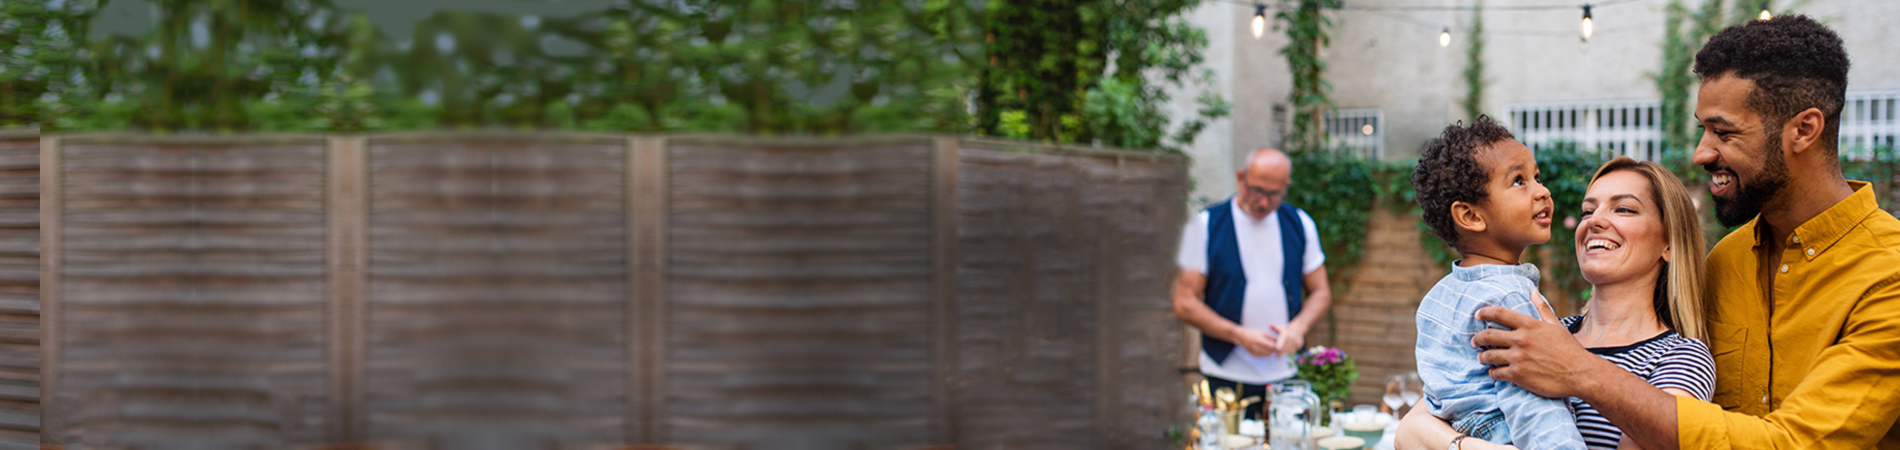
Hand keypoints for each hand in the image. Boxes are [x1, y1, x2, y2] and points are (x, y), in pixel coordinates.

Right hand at [1233, 327, 1277, 356]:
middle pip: (1270, 352)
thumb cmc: (1253, 333)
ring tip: (1271, 348)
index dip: (1277, 346)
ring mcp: (1254, 352)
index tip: (1280, 345)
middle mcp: (1256, 347)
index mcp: (1259, 340)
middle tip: (1277, 347)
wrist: (1242, 337)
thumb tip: (1279, 342)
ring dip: (1270, 352)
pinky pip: (1263, 356)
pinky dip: (1265, 354)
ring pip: (1267, 355)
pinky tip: (1265, 349)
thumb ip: (1271, 338)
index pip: (1272, 346)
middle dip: (1274, 350)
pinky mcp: (1253, 355)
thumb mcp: (1263, 333)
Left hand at [1268, 323, 1304, 356]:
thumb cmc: (1285, 330)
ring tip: (1280, 351)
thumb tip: (1269, 324)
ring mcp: (1296, 341)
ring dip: (1285, 352)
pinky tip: (1287, 349)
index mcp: (1286, 334)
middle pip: (1285, 348)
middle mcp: (1292, 337)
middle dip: (1280, 353)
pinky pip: (1293, 350)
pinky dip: (1289, 351)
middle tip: (1276, 356)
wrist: (1297, 329)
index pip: (1282, 342)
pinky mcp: (1300, 344)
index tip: (1277, 351)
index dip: (1280, 346)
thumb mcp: (1279, 328)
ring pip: (1289, 350)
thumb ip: (1274, 328)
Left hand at [1471, 305, 1605, 398]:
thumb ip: (1542, 309)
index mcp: (1530, 325)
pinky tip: (1494, 372)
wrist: (1581, 374)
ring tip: (1482, 358)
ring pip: (1488, 356)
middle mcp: (1521, 340)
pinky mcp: (1518, 375)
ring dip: (1482, 357)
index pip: (1499, 313)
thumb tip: (1533, 291)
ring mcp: (1518, 358)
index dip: (1484, 312)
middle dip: (1477, 338)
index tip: (1477, 315)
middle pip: (1488, 335)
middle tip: (1474, 341)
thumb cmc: (1570, 349)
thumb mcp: (1556, 326)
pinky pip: (1496, 373)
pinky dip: (1492, 372)